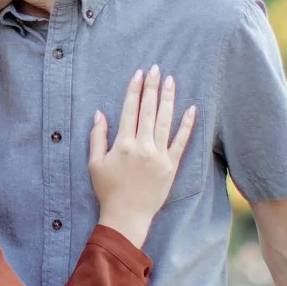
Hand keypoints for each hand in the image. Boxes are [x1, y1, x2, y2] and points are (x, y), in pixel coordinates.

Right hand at [87, 66, 195, 248]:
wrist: (127, 216)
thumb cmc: (108, 190)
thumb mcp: (95, 163)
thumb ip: (97, 136)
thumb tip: (100, 113)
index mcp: (123, 144)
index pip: (130, 110)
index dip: (134, 90)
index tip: (139, 74)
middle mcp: (142, 147)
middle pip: (149, 110)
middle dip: (152, 87)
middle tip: (157, 68)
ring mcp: (159, 156)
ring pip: (166, 121)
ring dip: (169, 99)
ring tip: (172, 81)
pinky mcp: (171, 166)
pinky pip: (181, 142)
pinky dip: (187, 125)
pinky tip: (191, 109)